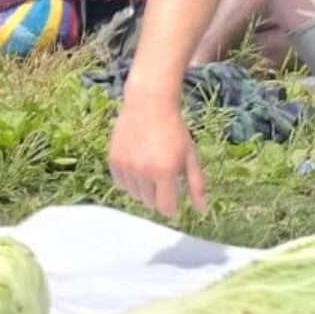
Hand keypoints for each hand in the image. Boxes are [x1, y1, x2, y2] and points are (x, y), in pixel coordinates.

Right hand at [108, 95, 206, 218]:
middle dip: (158, 194)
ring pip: (134, 194)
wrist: (149, 104)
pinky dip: (129, 179)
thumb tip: (200, 209)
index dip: (171, 206)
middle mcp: (143, 171)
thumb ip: (196, 184)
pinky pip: (121, 183)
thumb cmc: (174, 130)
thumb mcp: (190, 156)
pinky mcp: (114, 160)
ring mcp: (126, 166)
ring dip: (143, 188)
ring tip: (149, 167)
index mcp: (165, 171)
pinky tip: (137, 163)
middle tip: (163, 174)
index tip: (173, 199)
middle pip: (149, 202)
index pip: (165, 208)